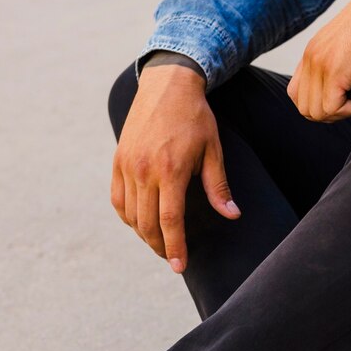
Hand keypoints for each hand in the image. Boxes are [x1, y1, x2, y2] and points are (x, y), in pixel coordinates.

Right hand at [111, 64, 238, 272]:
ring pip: (131, 215)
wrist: (167, 85)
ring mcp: (127, 165)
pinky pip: (118, 199)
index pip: (170, 220)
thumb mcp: (213, 150)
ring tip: (159, 242)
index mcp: (171, 170)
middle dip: (159, 246)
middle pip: (147, 223)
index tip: (180, 265)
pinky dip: (128, 216)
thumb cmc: (196, 118)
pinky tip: (140, 223)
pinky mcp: (118, 160)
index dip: (175, 246)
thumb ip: (218, 186)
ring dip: (144, 234)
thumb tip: (232, 215)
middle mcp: (144, 170)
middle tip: (172, 258)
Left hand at [287, 0, 350, 121]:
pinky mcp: (334, 71)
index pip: (297, 92)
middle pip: (305, 108)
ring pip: (317, 113)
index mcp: (313, 50)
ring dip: (344, 111)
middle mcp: (311, 56)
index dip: (321, 102)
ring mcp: (320, 64)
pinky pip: (334, 109)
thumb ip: (343, 64)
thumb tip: (349, 92)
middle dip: (332, 112)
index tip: (344, 95)